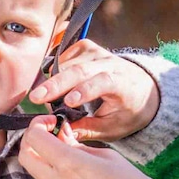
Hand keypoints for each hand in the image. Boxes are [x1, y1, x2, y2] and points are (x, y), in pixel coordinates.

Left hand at [16, 119, 163, 178]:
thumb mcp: (107, 156)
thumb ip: (80, 145)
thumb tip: (64, 137)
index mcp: (69, 165)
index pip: (34, 138)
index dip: (39, 125)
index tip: (53, 122)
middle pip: (25, 156)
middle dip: (32, 139)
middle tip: (50, 132)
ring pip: (36, 171)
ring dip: (43, 156)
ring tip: (66, 149)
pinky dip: (54, 171)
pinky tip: (74, 167)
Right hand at [29, 41, 159, 140]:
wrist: (143, 87)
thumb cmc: (128, 111)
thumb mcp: (113, 127)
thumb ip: (88, 129)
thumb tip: (61, 131)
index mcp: (123, 82)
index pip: (103, 82)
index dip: (85, 90)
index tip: (68, 102)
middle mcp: (110, 63)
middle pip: (80, 69)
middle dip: (56, 84)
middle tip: (35, 98)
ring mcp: (98, 52)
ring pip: (69, 62)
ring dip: (52, 80)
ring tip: (41, 97)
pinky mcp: (87, 48)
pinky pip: (66, 55)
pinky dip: (55, 69)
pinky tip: (51, 82)